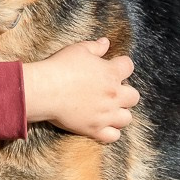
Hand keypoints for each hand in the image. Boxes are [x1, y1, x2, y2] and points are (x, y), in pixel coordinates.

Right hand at [22, 37, 137, 142]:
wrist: (45, 90)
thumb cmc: (60, 67)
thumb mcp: (78, 49)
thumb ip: (95, 47)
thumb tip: (106, 43)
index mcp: (111, 73)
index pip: (128, 66)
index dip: (122, 65)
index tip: (113, 66)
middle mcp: (113, 95)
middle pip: (134, 96)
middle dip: (125, 93)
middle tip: (110, 91)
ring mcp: (105, 114)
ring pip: (126, 118)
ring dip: (120, 113)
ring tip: (108, 110)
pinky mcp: (94, 129)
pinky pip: (113, 136)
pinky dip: (110, 132)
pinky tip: (101, 125)